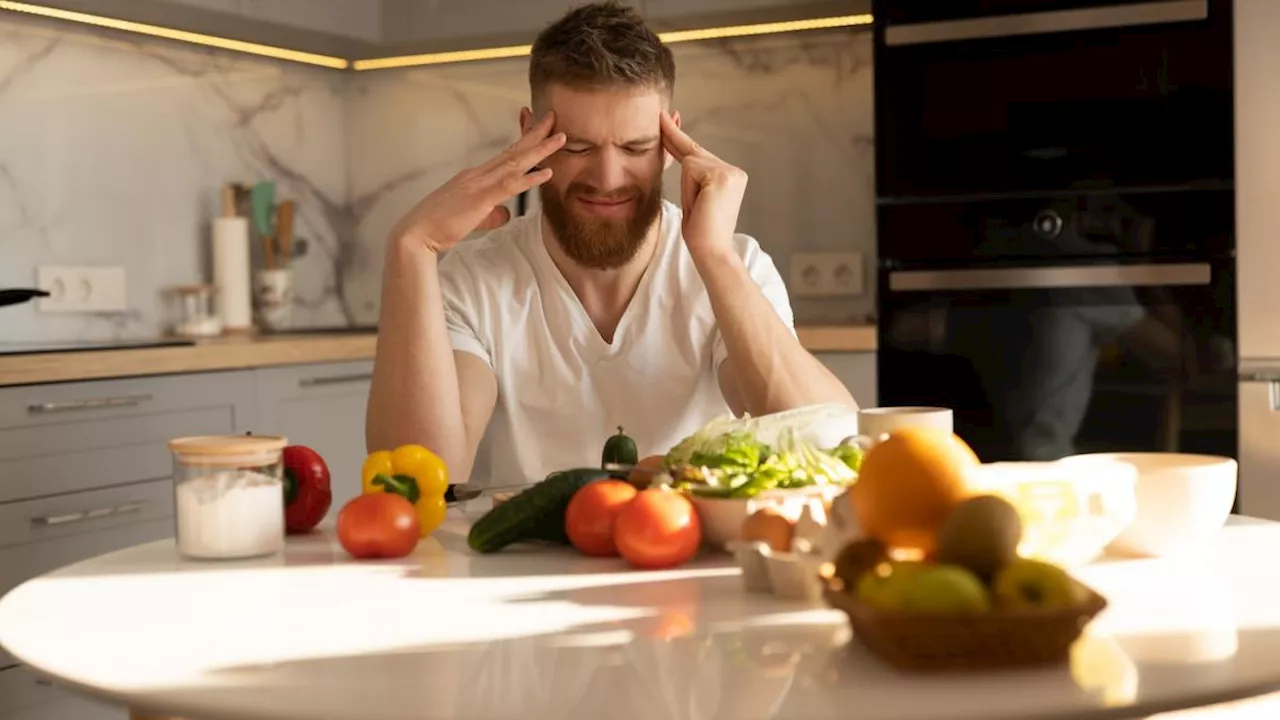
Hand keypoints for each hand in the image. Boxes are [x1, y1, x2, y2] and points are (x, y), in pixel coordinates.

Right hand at [391, 112, 565, 253]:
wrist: (417, 234)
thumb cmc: (438, 227)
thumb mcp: (471, 219)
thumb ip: (490, 214)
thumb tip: (505, 214)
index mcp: (475, 176)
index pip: (504, 154)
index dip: (523, 140)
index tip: (538, 127)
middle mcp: (478, 174)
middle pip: (512, 150)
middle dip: (535, 133)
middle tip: (553, 118)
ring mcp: (478, 183)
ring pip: (515, 162)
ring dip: (539, 149)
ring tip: (560, 138)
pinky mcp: (479, 198)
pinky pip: (509, 185)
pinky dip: (530, 178)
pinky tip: (546, 172)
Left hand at [660, 110, 747, 258]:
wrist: (712, 252)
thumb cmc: (700, 232)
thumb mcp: (692, 197)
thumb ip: (690, 174)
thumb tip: (680, 153)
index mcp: (730, 175)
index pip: (697, 153)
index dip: (677, 137)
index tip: (665, 117)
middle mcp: (733, 170)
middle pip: (693, 152)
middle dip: (673, 142)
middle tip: (660, 114)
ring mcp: (729, 172)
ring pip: (690, 162)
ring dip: (687, 186)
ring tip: (698, 208)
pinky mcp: (721, 176)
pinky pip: (691, 169)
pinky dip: (689, 188)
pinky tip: (700, 204)